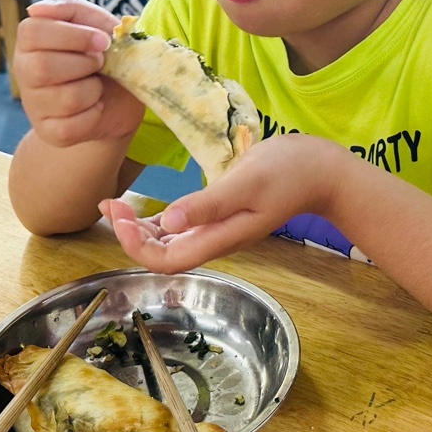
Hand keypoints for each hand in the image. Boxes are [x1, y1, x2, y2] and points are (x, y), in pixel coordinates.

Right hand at [13, 0, 144, 146]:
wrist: (120, 99)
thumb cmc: (105, 56)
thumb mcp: (97, 25)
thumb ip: (72, 10)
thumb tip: (37, 8)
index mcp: (31, 40)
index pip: (32, 31)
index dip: (73, 35)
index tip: (102, 40)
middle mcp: (24, 71)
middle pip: (42, 67)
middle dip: (84, 63)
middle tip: (99, 63)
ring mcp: (34, 104)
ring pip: (65, 97)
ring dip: (93, 89)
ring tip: (97, 85)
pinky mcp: (50, 132)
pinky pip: (73, 125)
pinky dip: (95, 114)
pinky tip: (95, 107)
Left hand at [100, 134, 344, 272]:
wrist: (319, 171)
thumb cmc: (287, 172)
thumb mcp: (246, 182)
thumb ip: (208, 203)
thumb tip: (168, 221)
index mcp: (221, 238)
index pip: (168, 260)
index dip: (137, 246)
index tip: (121, 216)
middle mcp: (215, 240)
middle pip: (164, 255)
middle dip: (131, 236)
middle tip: (112, 204)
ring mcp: (217, 229)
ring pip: (169, 242)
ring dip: (139, 228)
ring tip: (116, 204)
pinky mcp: (219, 215)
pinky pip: (181, 226)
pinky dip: (157, 219)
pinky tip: (143, 207)